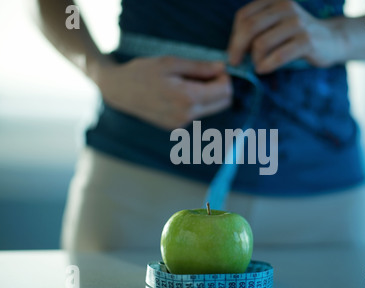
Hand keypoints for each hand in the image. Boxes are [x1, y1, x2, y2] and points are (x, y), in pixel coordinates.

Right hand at [95, 56, 231, 129]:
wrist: (118, 91)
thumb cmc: (142, 72)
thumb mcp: (171, 62)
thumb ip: (200, 67)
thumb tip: (223, 68)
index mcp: (187, 99)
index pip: (225, 92)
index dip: (225, 78)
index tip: (216, 68)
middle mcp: (186, 116)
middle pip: (223, 103)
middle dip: (221, 87)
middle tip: (206, 73)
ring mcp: (181, 124)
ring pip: (211, 109)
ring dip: (209, 95)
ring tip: (189, 81)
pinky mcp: (176, 128)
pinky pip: (197, 113)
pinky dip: (197, 102)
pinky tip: (180, 91)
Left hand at [228, 0, 345, 72]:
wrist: (331, 39)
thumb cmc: (296, 36)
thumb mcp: (275, 25)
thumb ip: (256, 31)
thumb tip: (232, 51)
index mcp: (274, 0)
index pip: (243, 17)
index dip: (234, 38)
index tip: (233, 54)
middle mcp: (285, 7)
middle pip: (249, 28)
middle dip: (237, 48)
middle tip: (235, 63)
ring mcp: (297, 22)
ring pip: (261, 43)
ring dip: (255, 59)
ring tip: (259, 65)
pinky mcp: (307, 40)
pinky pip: (278, 55)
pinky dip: (266, 65)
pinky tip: (263, 70)